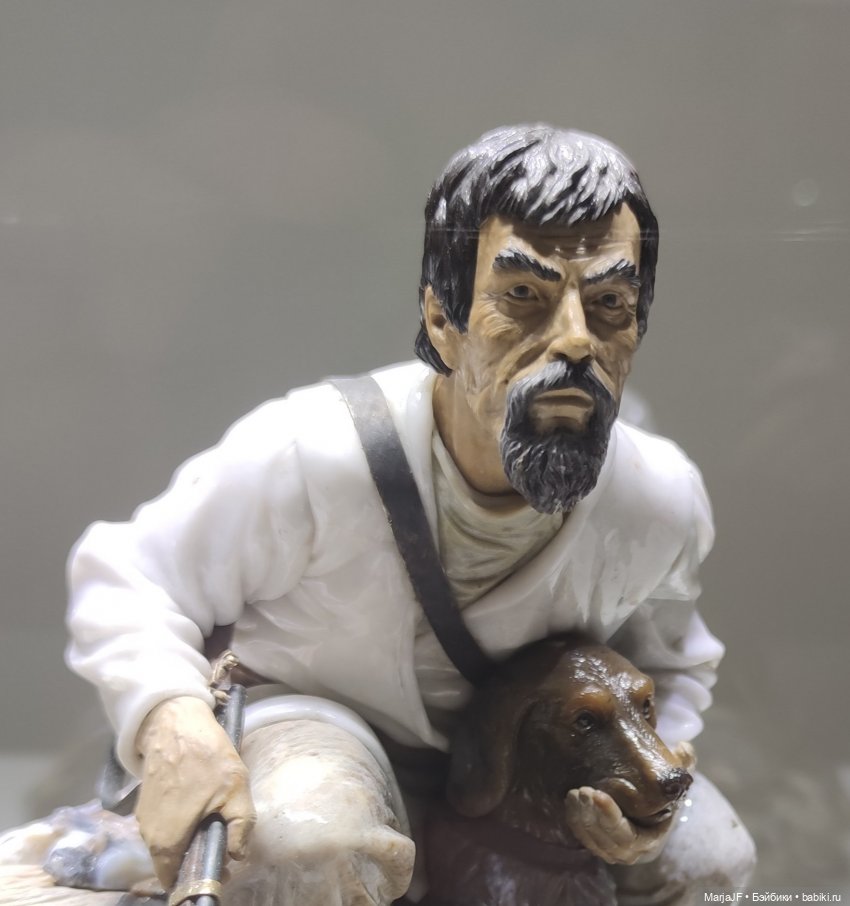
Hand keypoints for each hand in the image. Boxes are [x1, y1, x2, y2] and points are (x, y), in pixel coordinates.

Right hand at [134, 696, 255, 888]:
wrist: (175, 721)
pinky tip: (198, 803)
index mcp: (166, 841)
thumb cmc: (205, 755)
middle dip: (197, 856)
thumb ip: (240, 827)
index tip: (221, 866)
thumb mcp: (235, 789)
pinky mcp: (145, 801)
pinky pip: (164, 823)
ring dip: (189, 837)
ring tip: (214, 819)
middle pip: (173, 861)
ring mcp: (143, 817)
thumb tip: (238, 855)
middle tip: (223, 840)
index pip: (175, 880)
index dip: (199, 878)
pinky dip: (180, 822)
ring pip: (168, 841)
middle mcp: (148, 835)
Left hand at [563, 741, 695, 865]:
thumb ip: (683, 763)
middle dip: (593, 817)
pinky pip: (584, 838)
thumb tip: (683, 747)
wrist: (648, 806)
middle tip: (583, 791)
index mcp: (651, 838)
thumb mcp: (674, 778)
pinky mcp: (598, 843)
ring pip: (594, 841)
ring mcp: (614, 850)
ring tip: (575, 794)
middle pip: (608, 841)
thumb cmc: (661, 793)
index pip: (628, 837)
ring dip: (581, 819)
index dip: (610, 818)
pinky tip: (571, 801)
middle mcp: (632, 850)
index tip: (598, 794)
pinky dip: (575, 822)